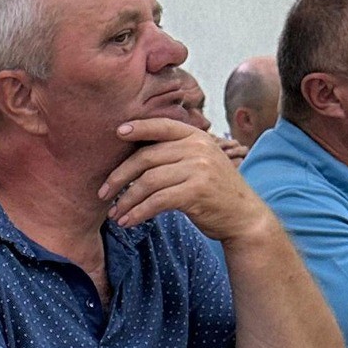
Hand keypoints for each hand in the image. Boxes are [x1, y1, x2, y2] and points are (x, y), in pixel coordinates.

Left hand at [99, 118, 275, 241]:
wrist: (244, 217)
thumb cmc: (212, 191)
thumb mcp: (199, 163)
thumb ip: (174, 154)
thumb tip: (132, 156)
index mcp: (197, 137)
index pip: (162, 126)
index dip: (138, 127)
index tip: (117, 132)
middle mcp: (198, 149)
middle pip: (146, 157)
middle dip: (119, 176)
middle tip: (103, 193)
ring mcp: (199, 169)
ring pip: (148, 181)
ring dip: (126, 200)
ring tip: (114, 214)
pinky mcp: (196, 192)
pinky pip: (156, 201)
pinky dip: (138, 213)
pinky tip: (128, 221)